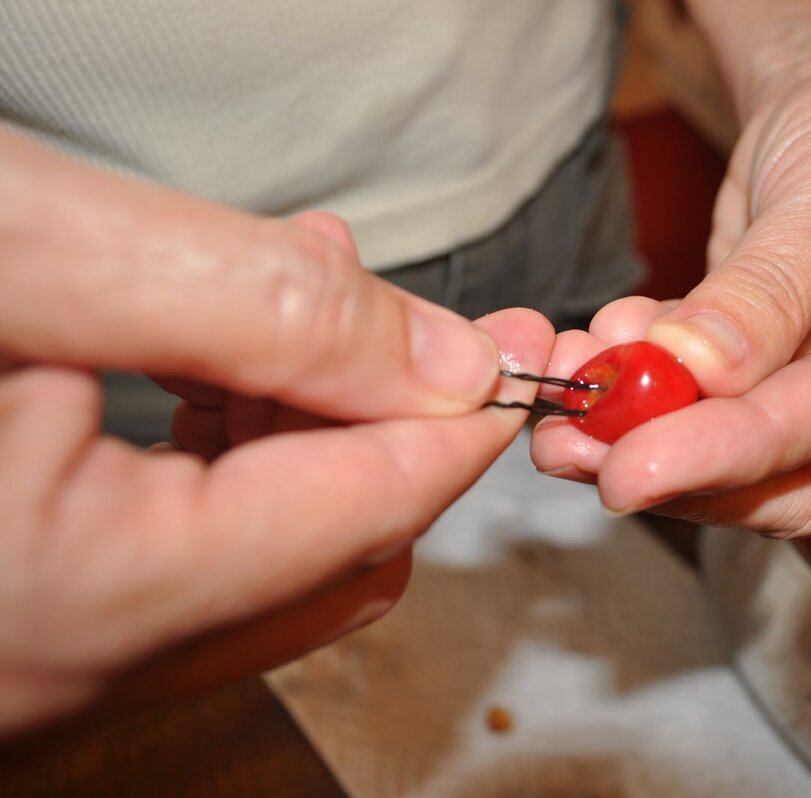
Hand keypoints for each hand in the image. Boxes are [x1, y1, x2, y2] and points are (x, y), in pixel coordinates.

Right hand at [0, 127, 554, 733]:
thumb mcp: (29, 260)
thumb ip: (259, 313)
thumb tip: (444, 360)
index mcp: (80, 593)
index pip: (362, 513)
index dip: (462, 424)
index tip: (535, 354)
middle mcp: (64, 664)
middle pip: (328, 553)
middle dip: (393, 422)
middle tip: (423, 311)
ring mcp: (36, 659)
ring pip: (260, 556)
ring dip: (311, 426)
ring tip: (310, 294)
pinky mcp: (17, 623)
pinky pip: (179, 556)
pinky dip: (230, 452)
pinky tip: (221, 355)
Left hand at [530, 0, 810, 534]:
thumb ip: (764, 290)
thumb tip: (694, 370)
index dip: (732, 450)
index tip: (633, 466)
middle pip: (790, 480)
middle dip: (677, 471)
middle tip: (575, 447)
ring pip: (735, 462)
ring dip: (638, 436)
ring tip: (562, 392)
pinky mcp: (771, 384)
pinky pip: (700, 412)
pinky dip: (637, 394)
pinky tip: (590, 355)